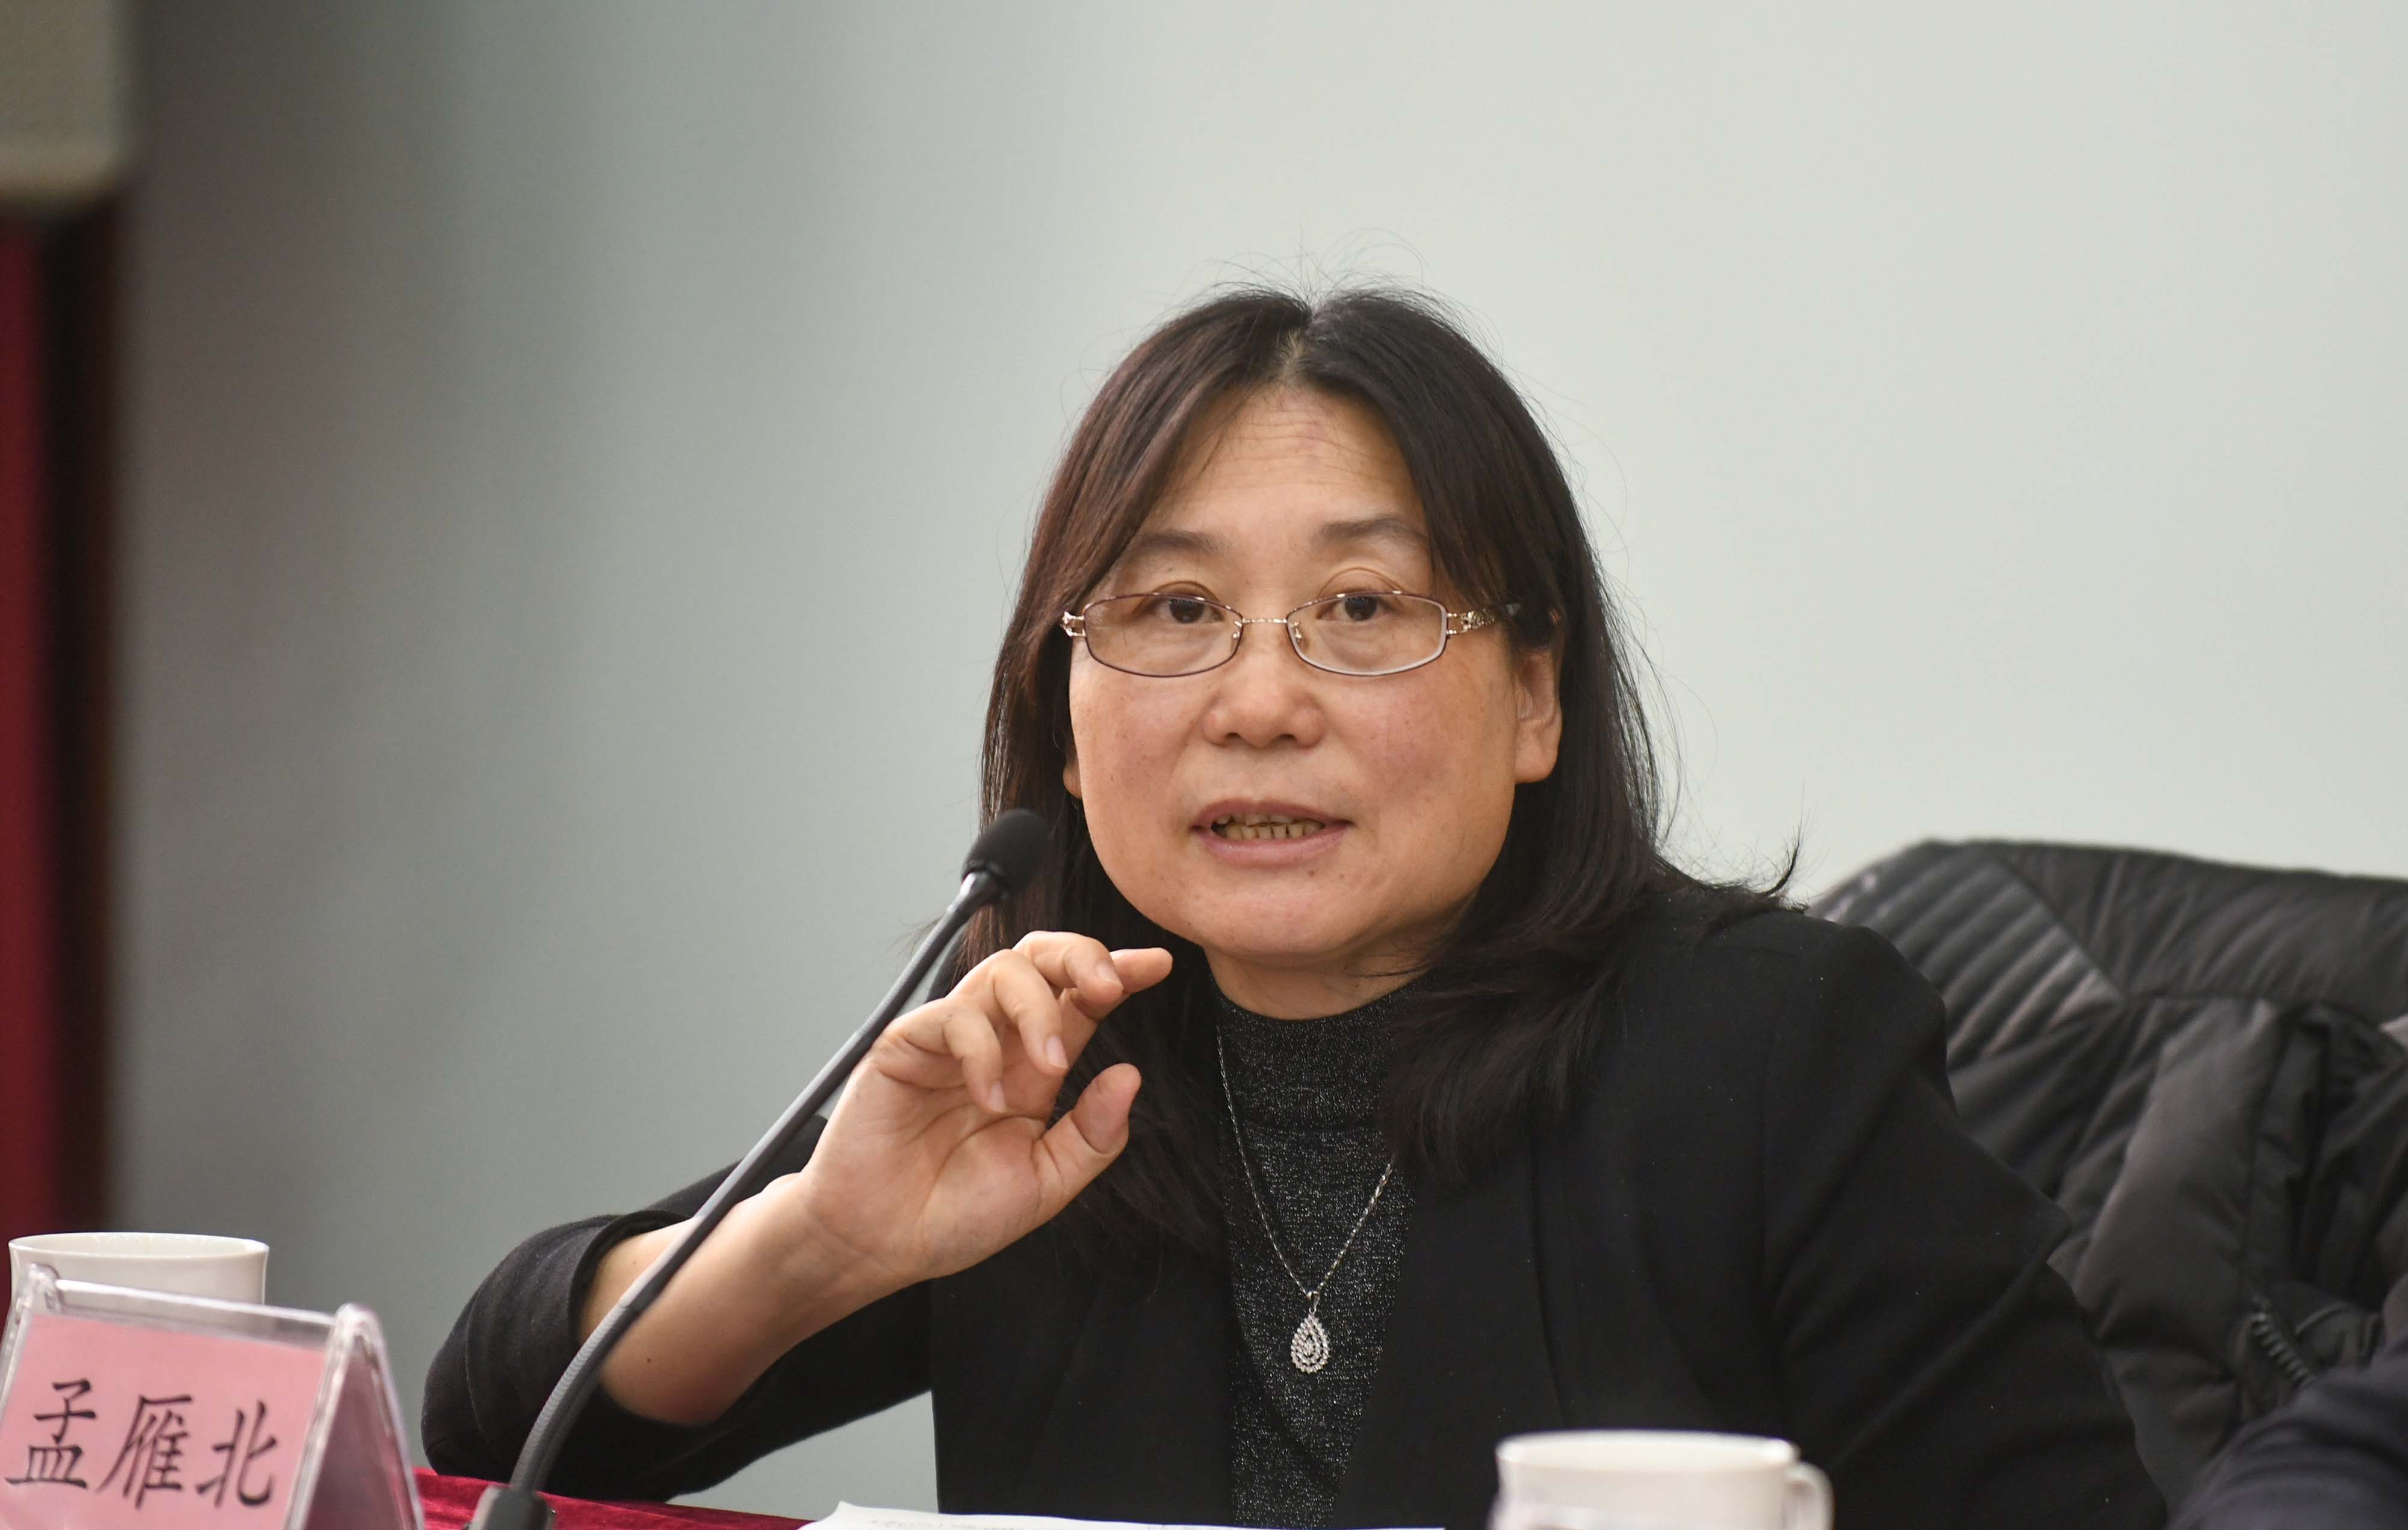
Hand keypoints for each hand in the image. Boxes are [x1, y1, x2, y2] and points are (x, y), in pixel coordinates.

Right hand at [765, 932, 1172, 1300]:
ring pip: (1001, 971)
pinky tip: (987, 1097)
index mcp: (1033, 1067)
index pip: (1080, 999)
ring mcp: (950, 1039)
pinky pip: (952, 1016)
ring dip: (1039, 1008)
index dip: (1119, 971)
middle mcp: (996, 1041)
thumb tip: (1130, 1076)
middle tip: (1112, 985)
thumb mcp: (1045, 1183)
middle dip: (1083, 956)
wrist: (879, 1244)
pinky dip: (981, 1050)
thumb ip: (1093, 1135)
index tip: (1158, 966)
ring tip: (1051, 1065)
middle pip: (1041, 960)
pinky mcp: (905, 1045)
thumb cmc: (953, 1213)